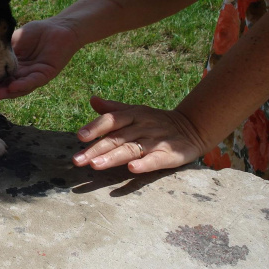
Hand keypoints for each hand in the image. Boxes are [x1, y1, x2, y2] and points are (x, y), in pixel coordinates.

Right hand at [0, 18, 79, 101]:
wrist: (59, 26)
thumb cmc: (36, 32)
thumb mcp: (12, 41)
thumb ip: (0, 52)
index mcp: (14, 68)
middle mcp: (23, 75)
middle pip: (7, 87)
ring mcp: (34, 76)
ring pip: (19, 87)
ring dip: (7, 92)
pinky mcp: (46, 74)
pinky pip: (33, 81)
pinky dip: (23, 85)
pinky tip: (13, 87)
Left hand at [72, 96, 206, 173]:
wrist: (192, 127)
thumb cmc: (154, 121)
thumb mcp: (135, 111)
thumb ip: (113, 109)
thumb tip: (92, 99)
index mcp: (133, 115)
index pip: (111, 120)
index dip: (95, 127)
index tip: (79, 136)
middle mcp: (142, 126)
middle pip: (116, 138)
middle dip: (95, 149)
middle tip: (77, 160)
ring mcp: (156, 141)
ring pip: (131, 149)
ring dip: (112, 157)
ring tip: (95, 165)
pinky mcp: (170, 154)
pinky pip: (155, 159)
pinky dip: (144, 164)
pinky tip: (132, 169)